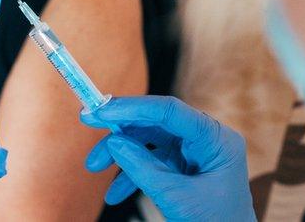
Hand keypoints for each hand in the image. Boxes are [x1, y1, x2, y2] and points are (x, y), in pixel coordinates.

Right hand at [81, 96, 255, 221]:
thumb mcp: (176, 198)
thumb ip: (143, 168)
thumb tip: (114, 142)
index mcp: (216, 139)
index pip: (170, 111)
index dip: (133, 107)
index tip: (101, 110)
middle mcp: (206, 139)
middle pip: (157, 121)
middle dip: (121, 129)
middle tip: (88, 122)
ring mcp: (195, 152)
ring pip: (150, 140)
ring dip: (121, 153)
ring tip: (93, 166)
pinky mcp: (185, 166)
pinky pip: (153, 160)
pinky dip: (132, 173)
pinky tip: (114, 193)